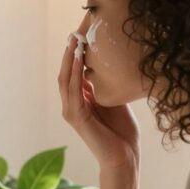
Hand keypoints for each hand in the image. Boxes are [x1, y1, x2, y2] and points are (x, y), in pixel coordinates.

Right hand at [58, 35, 139, 169]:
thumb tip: (110, 64)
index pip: (72, 74)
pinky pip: (73, 90)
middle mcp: (71, 106)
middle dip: (69, 53)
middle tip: (74, 32)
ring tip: (75, 40)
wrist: (124, 156)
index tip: (81, 36)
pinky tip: (79, 59)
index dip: (74, 55)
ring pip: (66, 79)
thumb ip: (106, 86)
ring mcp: (72, 112)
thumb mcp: (114, 101)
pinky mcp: (77, 117)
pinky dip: (75, 72)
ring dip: (70, 59)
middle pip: (65, 74)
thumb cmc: (122, 132)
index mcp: (80, 102)